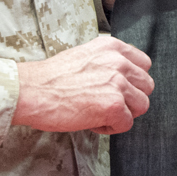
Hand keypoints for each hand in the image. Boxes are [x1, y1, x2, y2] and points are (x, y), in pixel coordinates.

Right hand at [13, 37, 155, 134]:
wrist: (30, 91)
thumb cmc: (51, 79)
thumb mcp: (84, 56)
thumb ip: (108, 62)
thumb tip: (124, 77)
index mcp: (112, 47)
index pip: (144, 64)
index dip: (132, 81)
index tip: (116, 88)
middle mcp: (118, 61)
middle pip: (147, 86)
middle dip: (130, 99)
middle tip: (105, 103)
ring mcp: (117, 83)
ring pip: (141, 106)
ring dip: (122, 113)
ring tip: (97, 112)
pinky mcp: (114, 105)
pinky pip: (126, 124)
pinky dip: (110, 128)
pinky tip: (90, 120)